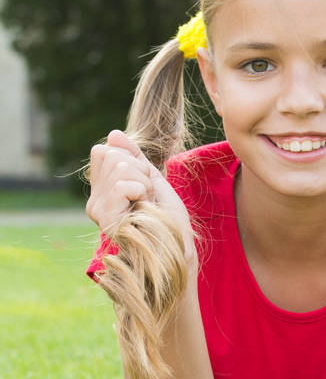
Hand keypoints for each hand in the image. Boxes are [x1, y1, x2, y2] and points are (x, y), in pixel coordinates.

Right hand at [86, 130, 194, 256]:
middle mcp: (94, 202)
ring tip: (147, 204)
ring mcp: (98, 211)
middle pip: (112, 156)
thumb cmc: (167, 217)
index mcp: (101, 192)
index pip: (103, 152)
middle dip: (140, 172)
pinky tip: (144, 209)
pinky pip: (123, 185)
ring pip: (121, 167)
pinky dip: (142, 192)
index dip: (131, 161)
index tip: (144, 185)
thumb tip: (113, 134)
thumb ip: (133, 156)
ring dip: (144, 183)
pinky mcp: (107, 218)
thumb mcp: (151, 178)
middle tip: (147, 197)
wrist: (178, 245)